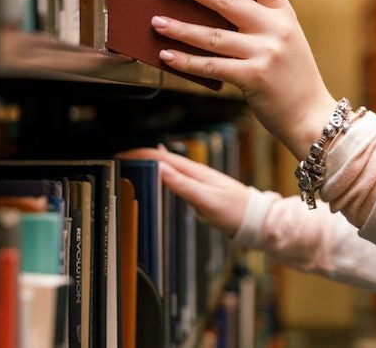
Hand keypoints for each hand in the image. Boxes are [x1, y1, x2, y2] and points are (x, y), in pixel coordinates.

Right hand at [116, 146, 248, 235]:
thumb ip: (184, 185)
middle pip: (163, 159)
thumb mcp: (207, 200)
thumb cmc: (236, 212)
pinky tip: (158, 178)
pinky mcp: (201, 191)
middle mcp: (196, 173)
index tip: (120, 155)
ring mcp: (199, 181)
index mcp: (196, 172)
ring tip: (131, 166)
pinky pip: (176, 179)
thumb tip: (160, 167)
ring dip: (150, 165)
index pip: (162, 157)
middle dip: (140, 157)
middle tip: (119, 160)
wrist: (257, 221)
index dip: (139, 154)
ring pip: (168, 168)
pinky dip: (162, 175)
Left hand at [152, 0, 335, 158]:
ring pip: (212, 35)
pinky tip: (166, 55)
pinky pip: (211, 66)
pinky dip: (185, 61)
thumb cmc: (291, 78)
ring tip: (156, 22)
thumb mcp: (286, 41)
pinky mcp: (253, 77)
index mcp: (284, 14)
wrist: (311, 116)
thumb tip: (212, 6)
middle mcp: (276, 29)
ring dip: (180, 28)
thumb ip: (260, 22)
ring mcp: (265, 53)